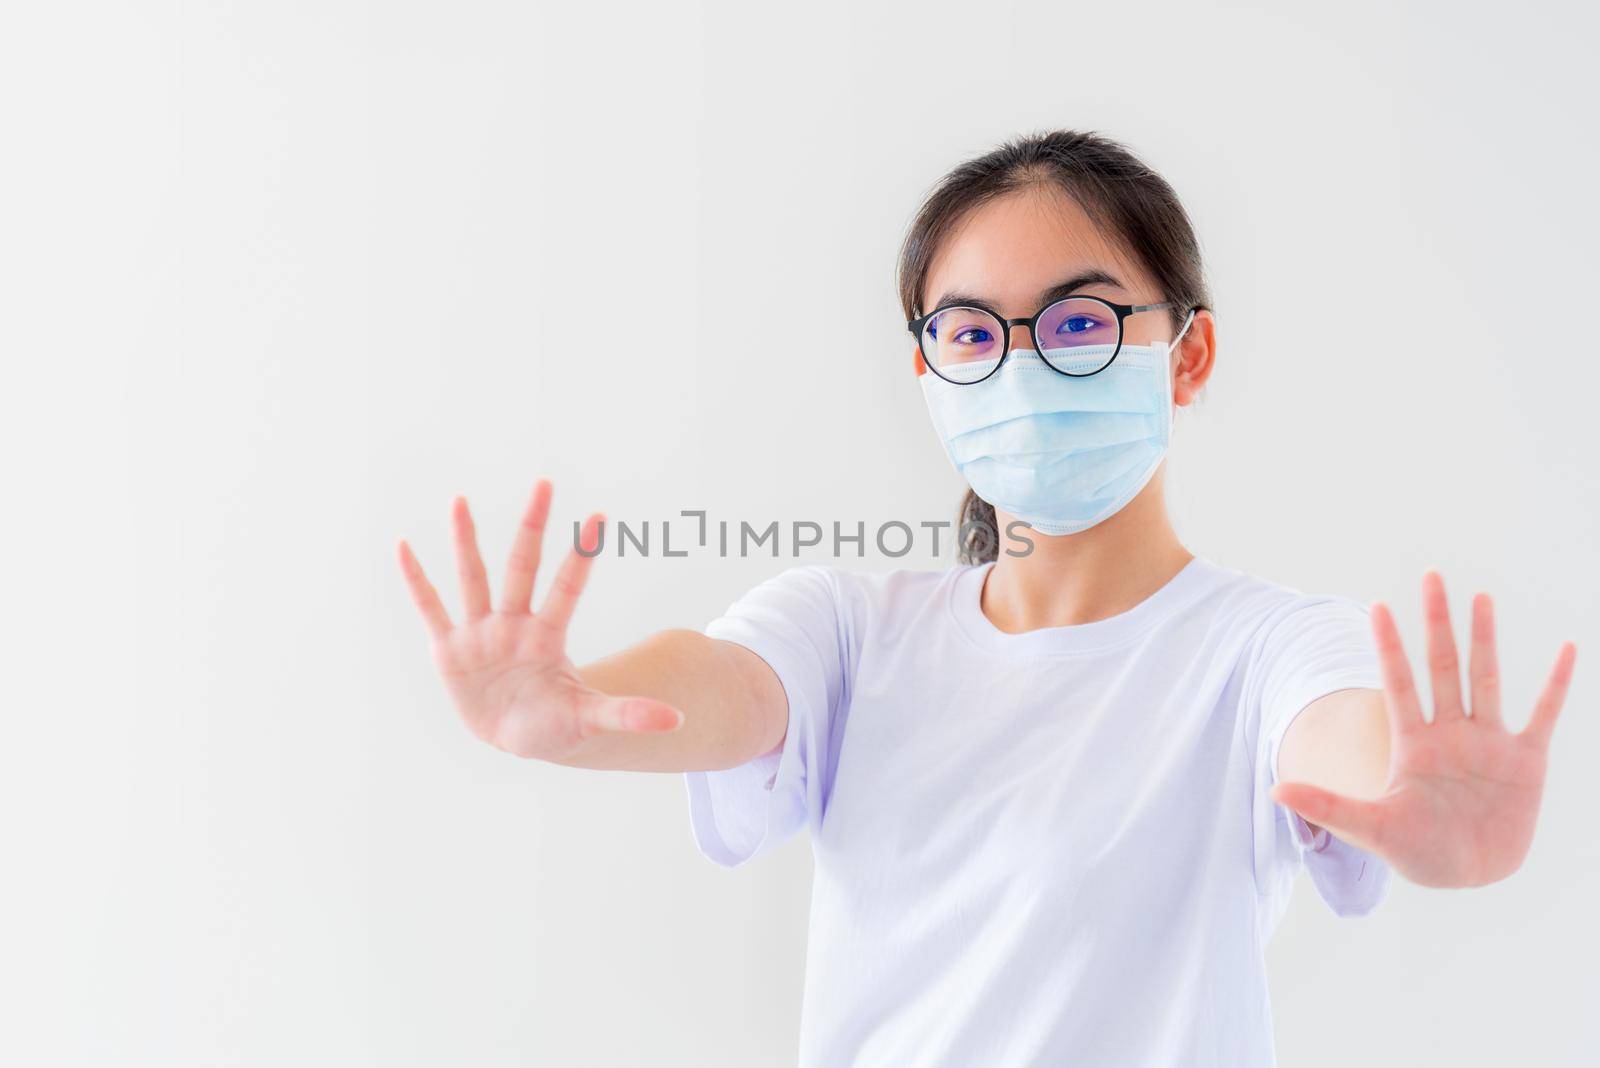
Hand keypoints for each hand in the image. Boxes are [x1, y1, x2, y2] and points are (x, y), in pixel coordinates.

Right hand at [396, 480, 683, 759]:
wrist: (517, 736)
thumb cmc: (555, 723)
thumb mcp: (589, 719)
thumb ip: (628, 714)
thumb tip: (678, 721)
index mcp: (548, 636)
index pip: (567, 587)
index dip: (581, 555)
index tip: (599, 516)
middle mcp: (515, 624)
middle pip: (523, 567)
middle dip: (533, 526)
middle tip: (546, 482)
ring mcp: (481, 633)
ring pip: (474, 578)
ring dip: (466, 540)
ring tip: (460, 500)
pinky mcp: (450, 650)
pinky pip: (431, 608)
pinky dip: (416, 580)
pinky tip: (403, 547)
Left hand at [1271, 571, 1576, 887]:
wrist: (1468, 876)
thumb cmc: (1417, 852)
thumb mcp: (1371, 828)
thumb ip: (1328, 807)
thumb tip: (1274, 792)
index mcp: (1412, 742)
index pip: (1397, 683)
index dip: (1389, 647)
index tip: (1376, 607)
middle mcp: (1449, 732)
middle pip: (1441, 666)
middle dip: (1435, 623)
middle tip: (1431, 577)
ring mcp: (1488, 742)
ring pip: (1485, 678)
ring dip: (1483, 638)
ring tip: (1480, 597)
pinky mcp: (1525, 761)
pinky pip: (1543, 714)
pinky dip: (1556, 685)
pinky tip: (1569, 650)